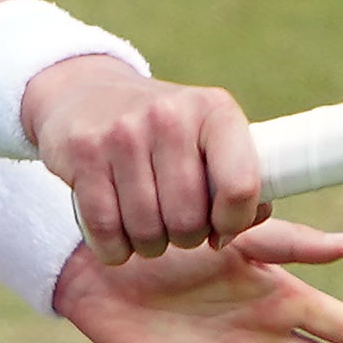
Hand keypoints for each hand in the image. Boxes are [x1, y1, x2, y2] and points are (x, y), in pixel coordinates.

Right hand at [23, 58, 265, 264]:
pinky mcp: (84, 153)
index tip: (221, 228)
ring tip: (148, 225)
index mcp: (216, 111)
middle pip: (188, 220)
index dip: (234, 223)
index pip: (240, 185)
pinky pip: (106, 231)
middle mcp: (170, 115)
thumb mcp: (210, 138)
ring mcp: (123, 132)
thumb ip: (242, 182)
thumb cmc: (165, 134)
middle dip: (185, 238)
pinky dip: (114, 248)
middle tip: (177, 225)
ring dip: (149, 245)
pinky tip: (117, 235)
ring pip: (146, 231)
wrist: (88, 94)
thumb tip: (257, 229)